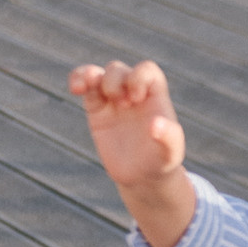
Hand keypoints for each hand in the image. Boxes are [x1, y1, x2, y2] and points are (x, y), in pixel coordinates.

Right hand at [68, 58, 195, 246]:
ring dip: (91, 75)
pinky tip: (76, 88)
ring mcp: (113, 100)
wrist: (142, 176)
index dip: (138, 77)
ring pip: (99, 75)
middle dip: (115, 82)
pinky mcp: (97, 110)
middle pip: (119, 70)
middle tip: (122, 106)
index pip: (145, 70)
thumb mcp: (171, 152)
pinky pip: (86, 88)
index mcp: (154, 95)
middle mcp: (133, 93)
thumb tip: (155, 124)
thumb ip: (169, 138)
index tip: (135, 99)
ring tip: (86, 87)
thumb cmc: (161, 161)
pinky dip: (79, 81)